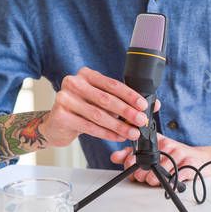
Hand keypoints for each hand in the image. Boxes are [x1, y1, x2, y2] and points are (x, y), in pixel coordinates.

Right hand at [42, 66, 159, 146]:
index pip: (112, 84)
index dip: (130, 95)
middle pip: (106, 99)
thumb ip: (123, 101)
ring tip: (132, 133)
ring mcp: (65, 98)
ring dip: (119, 126)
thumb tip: (153, 105)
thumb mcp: (101, 101)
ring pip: (98, 115)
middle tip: (141, 121)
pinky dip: (106, 133)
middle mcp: (73, 83)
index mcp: (86, 74)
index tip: (143, 105)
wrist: (57, 124)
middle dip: (127, 112)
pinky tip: (117, 137)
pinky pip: (89, 126)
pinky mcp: (61, 115)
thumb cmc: (82, 109)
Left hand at [109, 133, 210, 186]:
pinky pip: (178, 175)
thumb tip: (115, 157)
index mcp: (158, 141)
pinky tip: (169, 183)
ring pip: (162, 170)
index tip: (129, 167)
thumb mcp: (154, 152)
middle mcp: (169, 145)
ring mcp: (180, 154)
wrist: (200, 157)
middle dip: (142, 173)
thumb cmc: (175, 155)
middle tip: (141, 178)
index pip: (140, 149)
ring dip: (155, 179)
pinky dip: (172, 181)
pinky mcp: (190, 164)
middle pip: (149, 162)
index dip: (131, 160)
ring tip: (153, 182)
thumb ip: (132, 154)